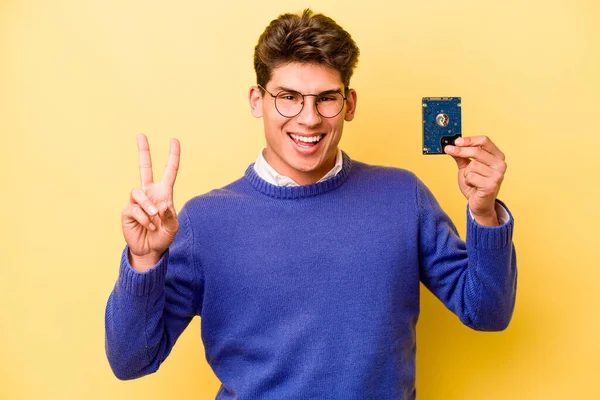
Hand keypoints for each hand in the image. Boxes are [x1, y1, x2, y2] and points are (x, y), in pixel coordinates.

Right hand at [121, 134, 180, 270]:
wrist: (150, 249)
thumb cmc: (163, 236)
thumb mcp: (173, 227)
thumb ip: (170, 216)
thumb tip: (163, 205)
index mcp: (164, 193)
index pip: (169, 171)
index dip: (173, 156)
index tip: (174, 140)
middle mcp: (149, 193)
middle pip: (145, 168)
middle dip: (143, 151)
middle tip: (141, 135)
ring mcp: (137, 201)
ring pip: (139, 193)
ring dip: (148, 207)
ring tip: (154, 219)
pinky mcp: (128, 211)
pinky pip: (135, 209)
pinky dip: (144, 219)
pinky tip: (148, 226)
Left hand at [444, 136, 506, 226]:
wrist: (479, 203)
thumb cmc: (475, 184)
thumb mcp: (467, 167)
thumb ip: (461, 156)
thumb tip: (452, 146)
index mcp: (497, 156)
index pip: (484, 141)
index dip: (469, 140)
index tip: (456, 141)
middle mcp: (500, 164)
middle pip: (477, 151)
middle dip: (460, 151)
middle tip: (448, 149)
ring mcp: (497, 175)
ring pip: (472, 165)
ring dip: (466, 173)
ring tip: (471, 179)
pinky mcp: (491, 185)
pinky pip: (471, 177)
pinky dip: (467, 181)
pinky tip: (473, 186)